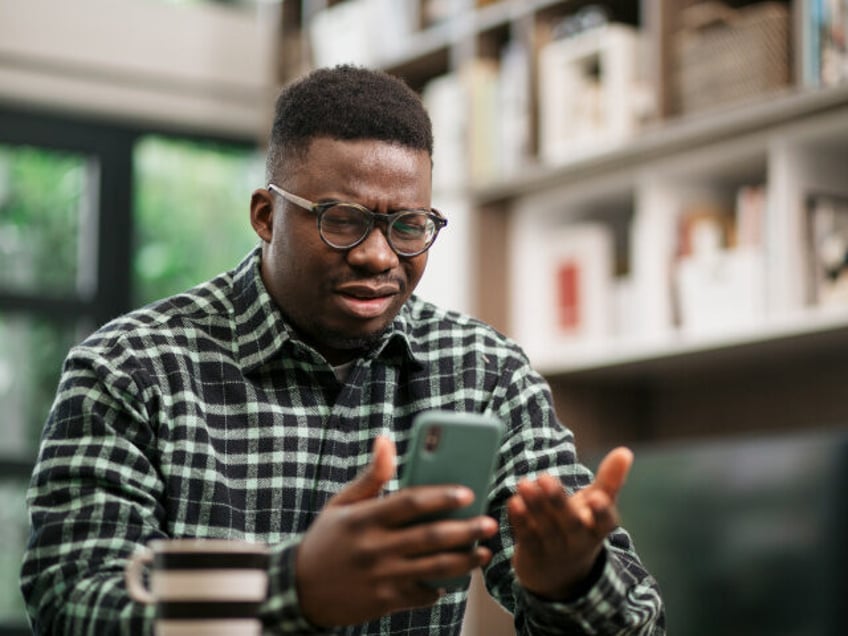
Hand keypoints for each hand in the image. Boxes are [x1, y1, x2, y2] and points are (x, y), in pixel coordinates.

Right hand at [295, 436, 498, 627]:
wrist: (298, 590)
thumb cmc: (325, 539)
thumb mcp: (341, 504)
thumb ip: (371, 476)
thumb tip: (386, 440)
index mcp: (364, 519)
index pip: (410, 503)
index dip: (441, 496)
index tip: (467, 492)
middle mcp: (375, 548)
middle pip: (430, 536)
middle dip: (466, 529)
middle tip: (489, 523)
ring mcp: (382, 577)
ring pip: (434, 568)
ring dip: (465, 560)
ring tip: (485, 551)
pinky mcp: (385, 600)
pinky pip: (423, 594)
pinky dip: (442, 587)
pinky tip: (456, 578)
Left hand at [507, 446, 633, 599]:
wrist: (559, 576)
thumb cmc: (582, 527)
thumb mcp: (597, 506)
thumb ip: (610, 480)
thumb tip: (625, 451)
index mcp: (598, 528)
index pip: (605, 521)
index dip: (601, 511)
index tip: (597, 498)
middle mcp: (578, 541)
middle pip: (570, 523)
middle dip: (558, 501)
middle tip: (545, 478)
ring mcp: (555, 550)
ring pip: (545, 528)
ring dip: (534, 505)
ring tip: (524, 483)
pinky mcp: (532, 555)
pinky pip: (526, 537)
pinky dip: (519, 521)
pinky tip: (514, 501)